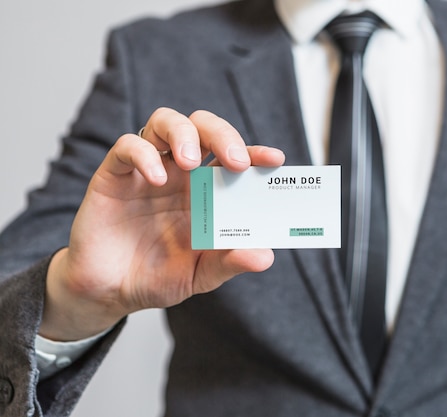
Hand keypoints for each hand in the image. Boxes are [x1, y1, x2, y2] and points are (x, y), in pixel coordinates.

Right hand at [40, 108, 284, 340]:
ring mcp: (148, 170)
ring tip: (190, 161)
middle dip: (223, 134)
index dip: (256, 152)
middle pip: (203, 127)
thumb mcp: (202, 274)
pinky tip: (157, 178)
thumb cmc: (160, 276)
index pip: (234, 157)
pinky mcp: (114, 175)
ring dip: (183, 133)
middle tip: (236, 161)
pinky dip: (144, 154)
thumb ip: (230, 262)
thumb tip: (266, 257)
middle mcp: (180, 173)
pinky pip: (127, 147)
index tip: (275, 159)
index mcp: (208, 190)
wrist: (111, 292)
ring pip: (166, 122)